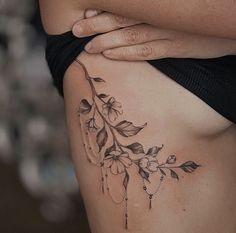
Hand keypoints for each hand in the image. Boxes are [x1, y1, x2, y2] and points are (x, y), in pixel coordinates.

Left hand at [72, 9, 235, 60]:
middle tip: (76, 29)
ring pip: (130, 37)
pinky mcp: (174, 48)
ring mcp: (166, 33)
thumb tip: (133, 11)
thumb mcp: (177, 7)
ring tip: (87, 46)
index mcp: (157, 7)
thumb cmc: (199, 16)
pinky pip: (145, 52)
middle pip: (121, 20)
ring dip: (106, 41)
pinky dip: (126, 54)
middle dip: (96, 24)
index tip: (85, 12)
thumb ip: (155, 9)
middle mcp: (158, 18)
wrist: (229, 25)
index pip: (124, 6)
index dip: (103, 10)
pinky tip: (110, 56)